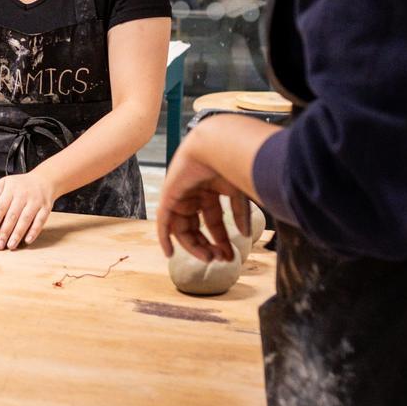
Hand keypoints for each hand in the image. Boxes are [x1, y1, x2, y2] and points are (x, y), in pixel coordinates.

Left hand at [0, 172, 55, 249]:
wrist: (44, 180)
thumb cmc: (20, 185)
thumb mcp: (6, 182)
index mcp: (11, 189)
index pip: (1, 206)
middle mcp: (23, 195)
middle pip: (13, 215)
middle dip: (5, 231)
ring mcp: (36, 202)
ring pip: (26, 219)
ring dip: (18, 234)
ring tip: (10, 246)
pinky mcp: (46, 208)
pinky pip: (40, 221)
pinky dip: (34, 231)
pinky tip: (27, 241)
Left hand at [156, 131, 252, 263]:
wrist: (217, 146)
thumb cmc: (231, 163)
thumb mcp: (240, 192)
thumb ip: (241, 213)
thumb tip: (244, 235)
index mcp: (211, 191)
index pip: (214, 221)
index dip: (221, 239)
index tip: (231, 256)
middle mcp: (195, 194)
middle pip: (197, 227)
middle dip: (208, 244)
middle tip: (219, 260)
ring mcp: (181, 194)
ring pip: (182, 227)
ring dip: (194, 245)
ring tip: (208, 258)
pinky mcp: (168, 195)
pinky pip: (163, 220)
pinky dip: (164, 237)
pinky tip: (169, 253)